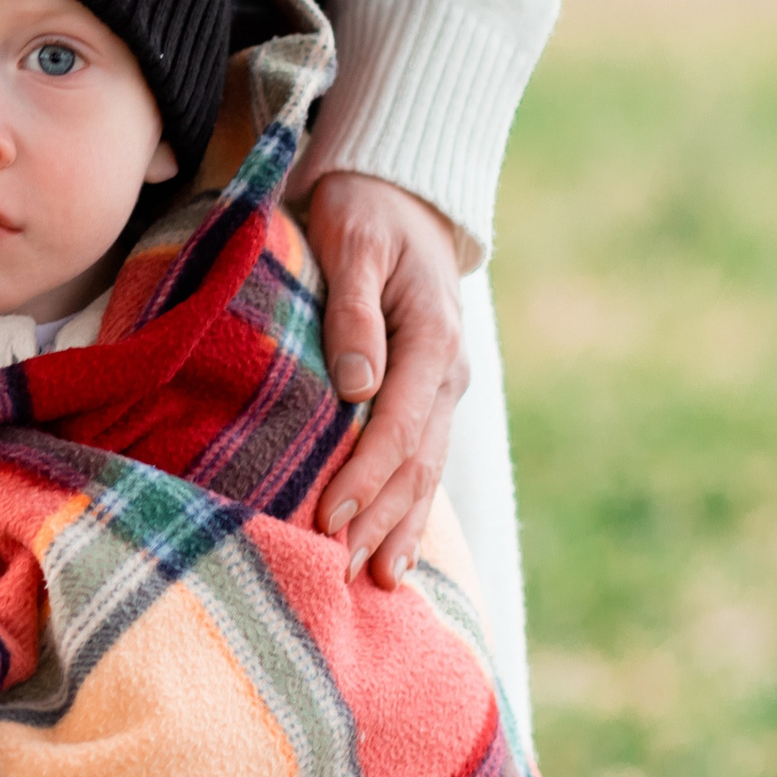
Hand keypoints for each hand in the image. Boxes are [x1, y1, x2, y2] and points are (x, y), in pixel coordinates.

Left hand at [307, 172, 469, 588]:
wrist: (402, 197)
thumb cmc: (364, 212)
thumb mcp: (354, 243)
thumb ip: (354, 311)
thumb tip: (356, 386)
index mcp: (432, 338)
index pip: (397, 425)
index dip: (364, 477)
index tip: (329, 518)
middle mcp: (447, 372)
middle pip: (415, 461)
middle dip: (381, 518)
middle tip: (343, 568)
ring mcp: (442, 388)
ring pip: (425, 470)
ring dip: (400, 525)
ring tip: (377, 579)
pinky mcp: (428, 396)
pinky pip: (421, 460)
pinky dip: (409, 507)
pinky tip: (395, 549)